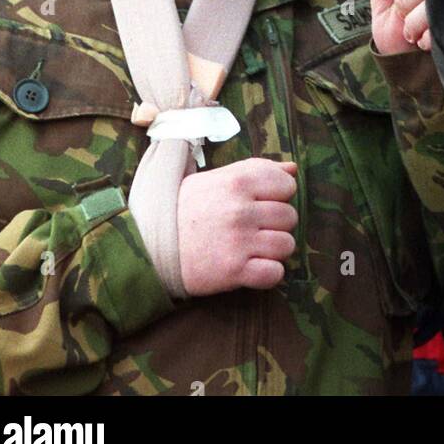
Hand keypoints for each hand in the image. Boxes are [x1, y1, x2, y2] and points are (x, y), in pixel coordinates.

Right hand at [177, 157, 298, 296]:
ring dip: (273, 249)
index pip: (287, 186)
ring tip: (253, 247)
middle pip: (289, 217)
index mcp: (238, 181)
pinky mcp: (234, 272)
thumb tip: (293, 169)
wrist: (150, 244)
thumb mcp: (218, 178)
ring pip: (286, 245)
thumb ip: (258, 169)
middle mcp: (241, 210)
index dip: (278, 195)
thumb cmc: (186, 207)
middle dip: (276, 223)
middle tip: (254, 227)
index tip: (261, 203)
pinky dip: (268, 273)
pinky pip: (275, 273)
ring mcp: (239, 241)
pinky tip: (252, 267)